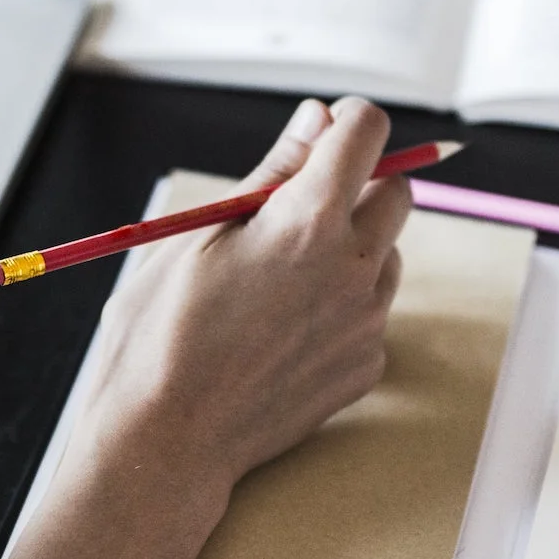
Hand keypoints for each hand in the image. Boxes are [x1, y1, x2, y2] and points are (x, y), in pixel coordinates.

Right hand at [60, 96, 410, 546]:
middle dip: (356, 184)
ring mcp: (367, 322)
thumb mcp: (201, 233)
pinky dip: (341, 306)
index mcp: (308, 220)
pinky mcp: (366, 366)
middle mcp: (354, 267)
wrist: (167, 440)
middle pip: (396, 190)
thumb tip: (315, 118)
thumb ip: (271, 172)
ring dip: (352, 247)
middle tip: (292, 210)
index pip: (368, 132)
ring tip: (279, 279)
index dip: (345, 121)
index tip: (321, 133)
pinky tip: (283, 329)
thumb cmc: (163, 333)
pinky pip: (371, 312)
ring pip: (387, 254)